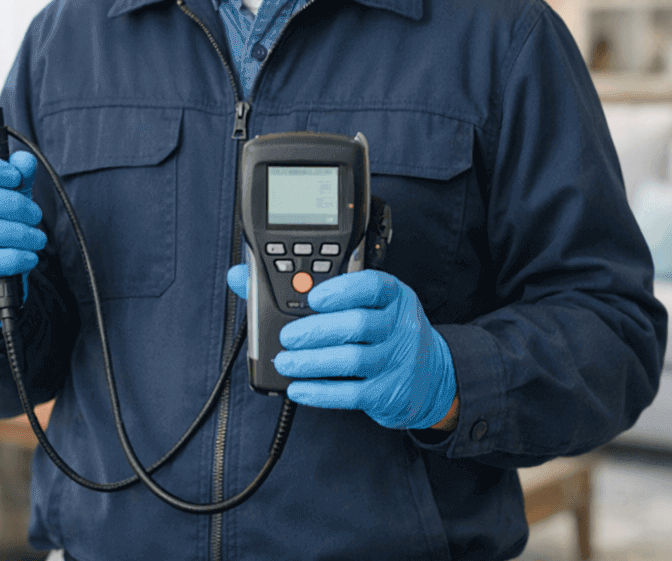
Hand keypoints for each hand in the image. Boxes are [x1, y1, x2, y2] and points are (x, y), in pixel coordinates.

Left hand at [225, 266, 455, 428]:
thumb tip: (242, 277)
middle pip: (357, 325)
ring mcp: (395, 360)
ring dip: (313, 362)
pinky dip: (321, 392)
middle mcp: (398, 326)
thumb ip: (307, 289)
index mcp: (392, 295)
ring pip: (352, 360)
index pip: (373, 286)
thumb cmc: (383, 330)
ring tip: (285, 362)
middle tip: (288, 337)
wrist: (429, 375)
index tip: (313, 297)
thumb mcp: (363, 302)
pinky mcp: (386, 392)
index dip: (342, 290)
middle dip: (316, 331)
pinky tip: (299, 389)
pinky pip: (351, 394)